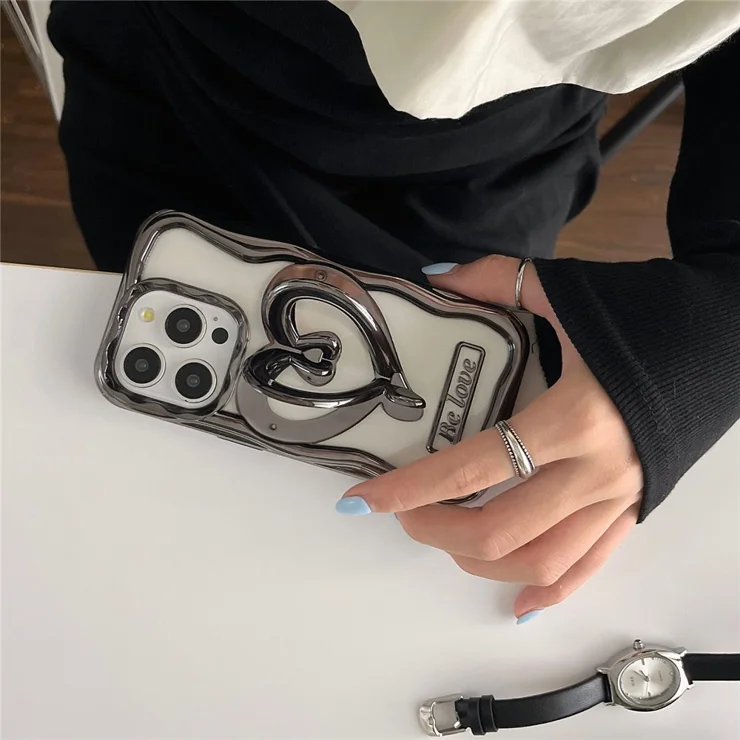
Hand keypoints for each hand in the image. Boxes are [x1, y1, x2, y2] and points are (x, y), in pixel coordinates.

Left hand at [337, 255, 642, 620]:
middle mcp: (595, 470)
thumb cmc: (649, 314)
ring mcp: (619, 498)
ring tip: (444, 540)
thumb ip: (496, 281)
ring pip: (541, 559)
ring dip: (480, 562)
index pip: (471, 467)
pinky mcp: (635, 508)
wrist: (728, 334)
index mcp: (572, 417)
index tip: (363, 499)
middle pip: (499, 529)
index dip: (409, 488)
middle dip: (434, 528)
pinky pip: (594, 565)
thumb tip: (433, 279)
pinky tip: (519, 604)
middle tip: (402, 510)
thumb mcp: (568, 290)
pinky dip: (554, 589)